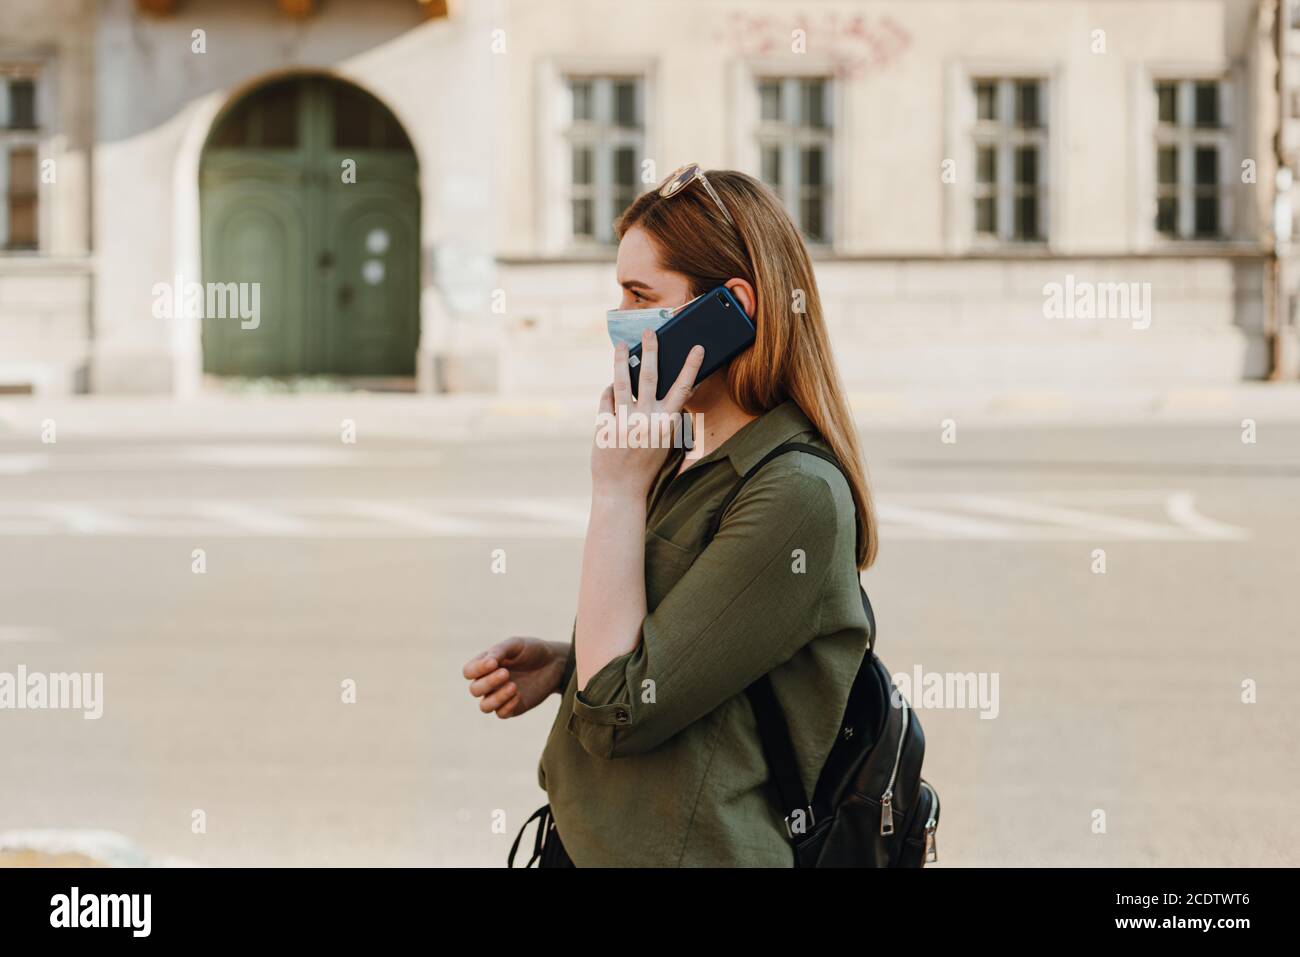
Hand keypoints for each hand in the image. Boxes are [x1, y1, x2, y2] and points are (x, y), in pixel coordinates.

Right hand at [463, 637, 567, 718]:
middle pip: (474, 690)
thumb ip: (499, 650)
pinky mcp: (513, 708)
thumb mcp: (515, 644)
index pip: (468, 672)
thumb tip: (487, 662)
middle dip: (488, 683)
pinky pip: (501, 714)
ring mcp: (500, 696)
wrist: (555, 663)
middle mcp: (489, 682)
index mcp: (485, 665)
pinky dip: (507, 706)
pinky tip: (519, 694)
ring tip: (513, 686)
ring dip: (496, 698)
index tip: (494, 663)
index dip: (477, 670)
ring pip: (484, 707)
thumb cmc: (532, 650)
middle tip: (506, 673)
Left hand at [591, 330, 704, 500]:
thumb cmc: (645, 463)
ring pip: (621, 382)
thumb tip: (663, 386)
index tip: (697, 348)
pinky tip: (612, 388)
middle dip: (650, 350)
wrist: (621, 489)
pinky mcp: (605, 425)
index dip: (691, 367)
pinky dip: (609, 391)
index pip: (682, 389)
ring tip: (620, 344)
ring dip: (620, 359)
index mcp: (666, 424)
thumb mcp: (664, 440)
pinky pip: (606, 399)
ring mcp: (624, 422)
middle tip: (650, 331)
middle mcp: (646, 420)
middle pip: (648, 376)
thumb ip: (665, 415)